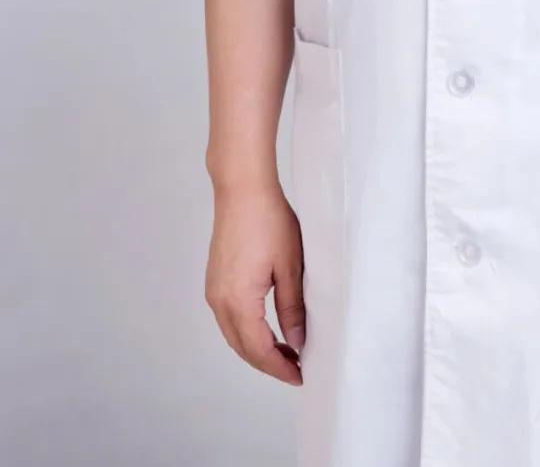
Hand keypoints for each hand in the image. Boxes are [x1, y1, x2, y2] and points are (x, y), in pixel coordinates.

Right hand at [205, 180, 305, 385]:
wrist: (242, 188)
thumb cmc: (269, 220)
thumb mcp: (289, 266)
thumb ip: (292, 307)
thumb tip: (298, 341)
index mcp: (238, 300)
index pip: (258, 350)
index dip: (280, 367)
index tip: (301, 375)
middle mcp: (219, 300)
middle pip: (243, 348)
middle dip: (269, 363)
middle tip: (297, 368)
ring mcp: (213, 291)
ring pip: (234, 335)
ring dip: (257, 348)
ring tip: (287, 351)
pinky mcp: (215, 280)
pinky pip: (229, 319)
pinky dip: (247, 331)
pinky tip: (267, 328)